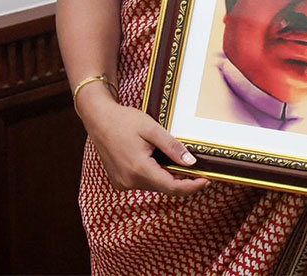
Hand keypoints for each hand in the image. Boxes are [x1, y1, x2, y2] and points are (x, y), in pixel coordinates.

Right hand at [78, 89, 209, 195]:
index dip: (191, 186)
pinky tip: (163, 164)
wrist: (99, 119)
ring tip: (184, 166)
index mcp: (138, 169)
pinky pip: (144, 182)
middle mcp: (129, 181)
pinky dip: (156, 176)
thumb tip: (191, 163)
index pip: (171, 186)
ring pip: (154, 186)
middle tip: (201, 173)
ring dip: (169, 178)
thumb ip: (172, 147)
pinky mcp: (120, 181)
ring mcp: (122, 183)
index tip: (207, 180)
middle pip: (163, 188)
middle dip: (183, 182)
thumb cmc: (124, 121)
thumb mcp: (152, 129)